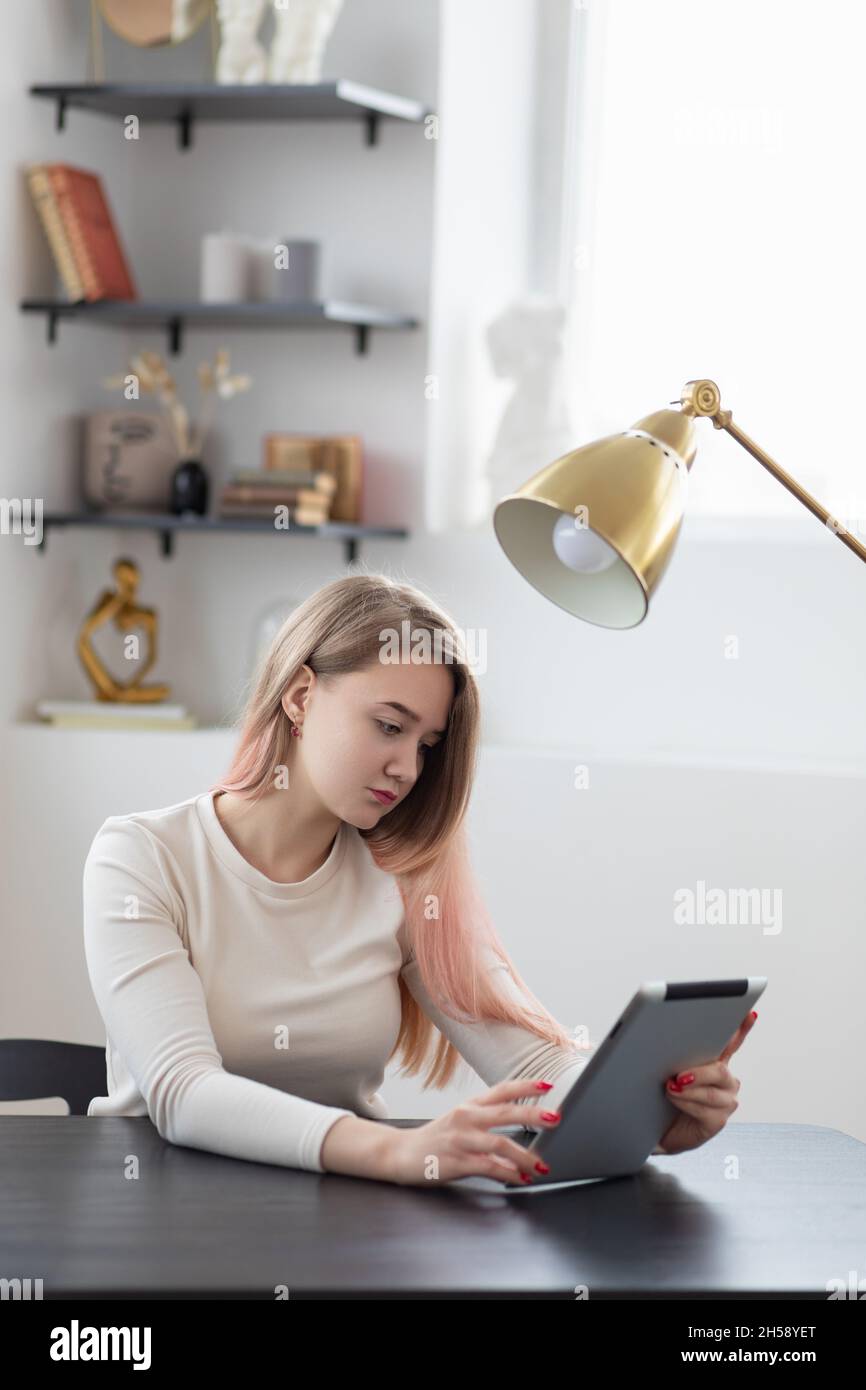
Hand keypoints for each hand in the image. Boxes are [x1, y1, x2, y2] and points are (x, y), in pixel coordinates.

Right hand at [383, 1078, 563, 1186]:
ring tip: (541, 1165)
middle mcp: (466, 1117)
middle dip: (534, 1114)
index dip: (526, 1085)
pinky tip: (520, 1179)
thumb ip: (488, 1128)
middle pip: (506, 1111)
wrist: (400, 1154)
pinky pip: (488, 1166)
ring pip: (500, 1142)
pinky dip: (508, 1174)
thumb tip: (519, 1143)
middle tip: (556, 1118)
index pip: (502, 1089)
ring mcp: (460, 1138)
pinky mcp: (455, 1161)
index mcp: (469, 1105)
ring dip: (525, 1156)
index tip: (548, 1084)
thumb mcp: (460, 1124)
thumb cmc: (435, 1139)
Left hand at [654, 1010, 756, 1155]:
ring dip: (687, 1090)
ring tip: (670, 1087)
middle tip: (678, 1075)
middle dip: (698, 1072)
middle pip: (719, 1070)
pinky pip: (704, 1110)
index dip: (742, 1028)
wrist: (659, 1128)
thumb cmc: (664, 1095)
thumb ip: (676, 1054)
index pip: (732, 1042)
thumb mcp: (669, 1070)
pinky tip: (674, 1099)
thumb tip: (668, 1037)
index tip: (750, 1013)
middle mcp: (726, 1080)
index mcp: (716, 1061)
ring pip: (710, 1092)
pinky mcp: (718, 1121)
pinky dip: (686, 1102)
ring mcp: (725, 1101)